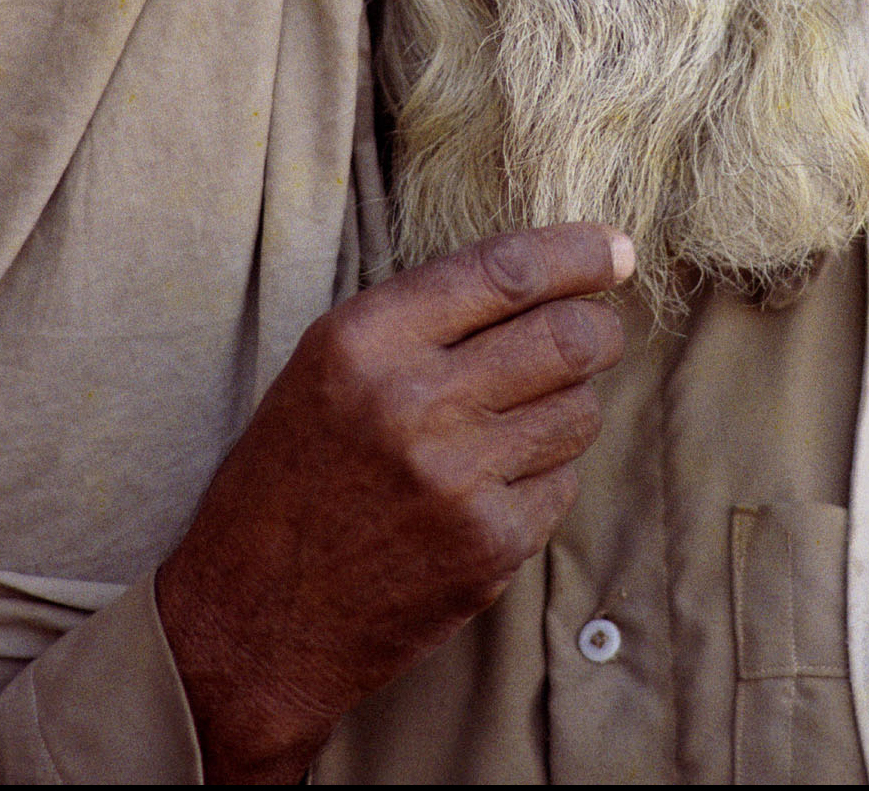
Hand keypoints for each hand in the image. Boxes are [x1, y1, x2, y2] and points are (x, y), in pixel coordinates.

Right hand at [155, 222, 633, 782]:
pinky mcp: (490, 547)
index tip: (615, 248)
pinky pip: (562, 483)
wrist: (252, 620)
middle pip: (569, 337)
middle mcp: (415, 403)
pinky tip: (491, 485)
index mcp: (366, 340)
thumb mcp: (329, 363)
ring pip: (580, 410)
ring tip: (516, 419)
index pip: (506, 271)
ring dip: (568, 405)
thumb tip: (548, 276)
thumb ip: (427, 314)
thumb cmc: (292, 472)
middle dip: (600, 327)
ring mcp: (458, 480)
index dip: (577, 254)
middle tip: (599, 330)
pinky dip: (543, 475)